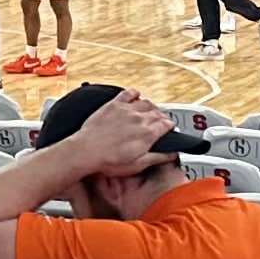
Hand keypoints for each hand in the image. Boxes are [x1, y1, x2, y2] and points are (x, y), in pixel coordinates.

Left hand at [51, 90, 170, 177]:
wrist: (87, 151)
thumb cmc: (109, 160)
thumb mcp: (138, 164)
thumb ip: (158, 158)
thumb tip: (172, 154)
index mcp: (148, 133)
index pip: (166, 124)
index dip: (170, 126)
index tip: (170, 128)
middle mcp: (140, 118)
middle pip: (158, 112)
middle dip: (163, 117)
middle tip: (163, 121)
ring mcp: (127, 109)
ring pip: (146, 102)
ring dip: (152, 106)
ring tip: (152, 110)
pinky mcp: (114, 104)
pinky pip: (129, 93)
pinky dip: (135, 93)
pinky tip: (136, 95)